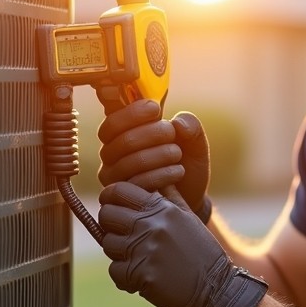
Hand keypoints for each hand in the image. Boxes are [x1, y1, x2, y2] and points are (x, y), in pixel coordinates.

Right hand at [97, 99, 212, 220]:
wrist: (191, 195)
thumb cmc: (186, 162)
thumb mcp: (194, 141)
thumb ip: (190, 125)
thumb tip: (178, 123)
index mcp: (121, 134)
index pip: (113, 120)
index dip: (131, 113)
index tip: (155, 109)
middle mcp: (111, 154)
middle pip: (122, 140)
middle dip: (152, 133)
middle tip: (172, 134)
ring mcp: (114, 177)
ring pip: (129, 162)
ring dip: (159, 154)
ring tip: (177, 154)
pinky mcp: (123, 197)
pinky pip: (137, 183)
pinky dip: (161, 174)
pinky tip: (177, 171)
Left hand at [97, 182, 265, 306]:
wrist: (215, 288)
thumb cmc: (200, 252)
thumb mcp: (188, 217)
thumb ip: (168, 197)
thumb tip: (154, 180)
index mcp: (161, 207)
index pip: (118, 191)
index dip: (109, 198)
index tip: (113, 208)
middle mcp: (151, 224)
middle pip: (106, 215)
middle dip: (110, 226)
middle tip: (125, 237)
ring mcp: (144, 249)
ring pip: (108, 244)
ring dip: (119, 254)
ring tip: (139, 259)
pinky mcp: (140, 274)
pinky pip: (115, 271)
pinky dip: (124, 277)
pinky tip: (142, 277)